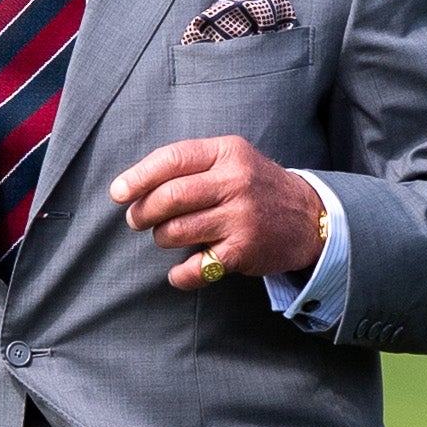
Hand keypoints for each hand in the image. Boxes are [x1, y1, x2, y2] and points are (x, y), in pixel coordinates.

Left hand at [107, 136, 325, 290]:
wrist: (308, 217)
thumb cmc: (255, 187)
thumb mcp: (231, 160)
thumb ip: (190, 166)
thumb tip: (133, 186)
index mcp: (227, 152)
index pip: (172, 159)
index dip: (138, 176)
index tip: (118, 193)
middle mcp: (235, 182)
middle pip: (171, 196)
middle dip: (143, 211)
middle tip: (137, 220)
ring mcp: (241, 217)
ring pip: (178, 230)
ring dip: (160, 237)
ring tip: (164, 236)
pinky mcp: (244, 250)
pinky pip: (197, 267)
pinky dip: (180, 274)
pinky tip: (178, 272)